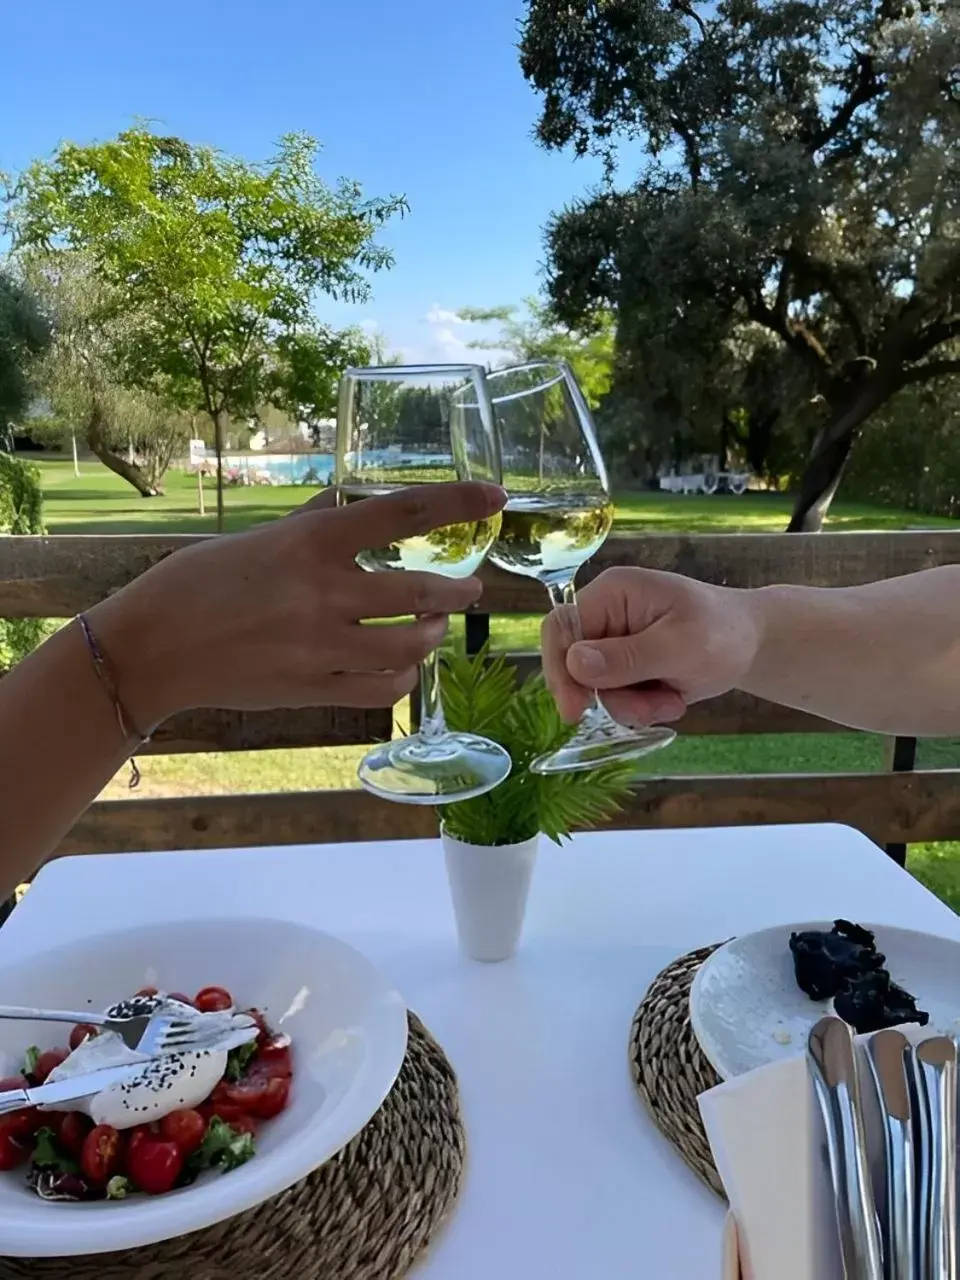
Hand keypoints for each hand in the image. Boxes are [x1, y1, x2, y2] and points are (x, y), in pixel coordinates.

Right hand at [88, 482, 505, 726]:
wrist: (152, 649)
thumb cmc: (196, 583)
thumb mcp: (257, 539)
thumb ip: (312, 527)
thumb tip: (348, 504)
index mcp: (311, 542)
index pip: (403, 513)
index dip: (458, 502)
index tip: (496, 496)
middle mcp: (324, 592)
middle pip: (422, 590)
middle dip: (457, 591)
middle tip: (467, 589)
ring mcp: (322, 646)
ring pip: (412, 643)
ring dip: (434, 634)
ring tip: (435, 627)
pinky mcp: (315, 689)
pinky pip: (385, 688)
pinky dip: (405, 675)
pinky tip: (403, 666)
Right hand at [541, 567, 761, 726]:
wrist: (751, 643)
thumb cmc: (723, 633)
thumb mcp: (681, 647)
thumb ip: (628, 657)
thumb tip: (575, 663)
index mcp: (612, 593)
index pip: (561, 628)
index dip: (560, 669)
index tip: (576, 711)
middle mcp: (604, 615)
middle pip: (574, 665)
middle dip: (611, 696)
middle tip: (650, 711)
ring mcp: (612, 641)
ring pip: (593, 688)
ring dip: (631, 706)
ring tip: (672, 702)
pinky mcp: (621, 665)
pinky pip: (612, 697)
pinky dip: (640, 708)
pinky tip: (671, 699)